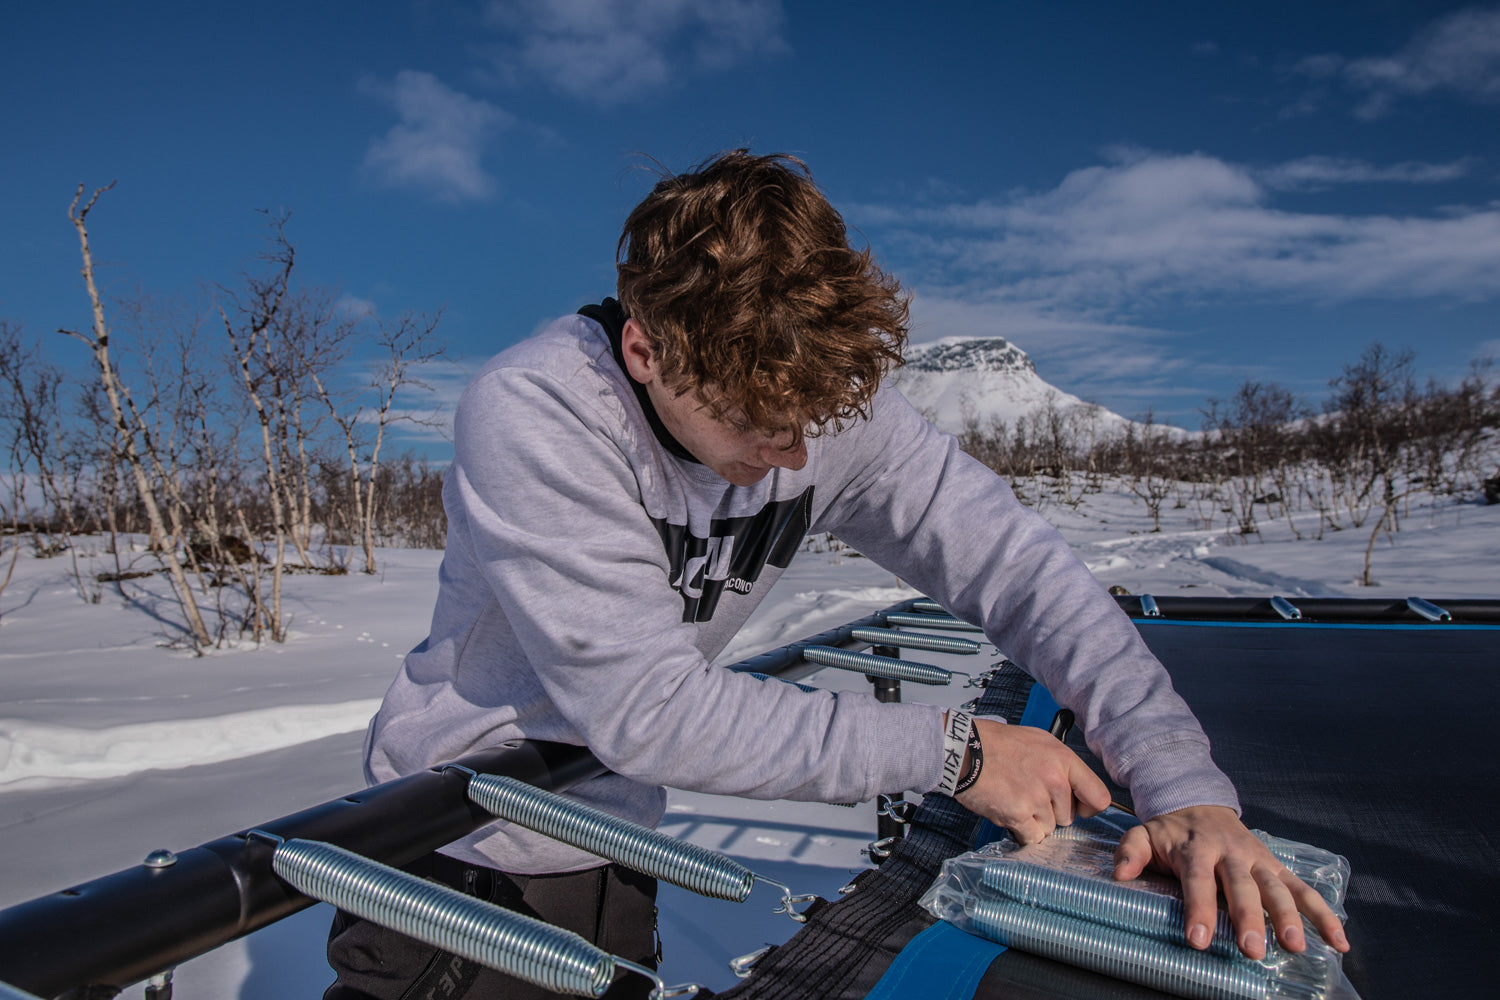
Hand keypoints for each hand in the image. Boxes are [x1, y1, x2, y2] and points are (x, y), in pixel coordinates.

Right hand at [954, 718, 1111, 843]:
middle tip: (1029, 795)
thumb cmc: (997, 744)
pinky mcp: (1018, 814)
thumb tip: (1075, 788)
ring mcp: (1037, 798)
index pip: (1099, 797)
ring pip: (1049, 828)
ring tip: (1014, 799)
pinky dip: (1021, 831)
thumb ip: (1061, 765)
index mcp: (1063, 759)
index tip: (1078, 807)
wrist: (963, 750)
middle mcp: (1055, 779)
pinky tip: (1008, 811)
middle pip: (1068, 817)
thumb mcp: (1039, 741)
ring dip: (1033, 822)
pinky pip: (1032, 837)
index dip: (1088, 807)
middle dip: (1051, 813)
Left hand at [1112, 805, 1350, 958]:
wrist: (1199, 801)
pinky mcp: (1278, 867)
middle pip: (1242, 886)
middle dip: (1248, 917)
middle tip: (1252, 948)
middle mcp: (1232, 853)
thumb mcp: (1143, 833)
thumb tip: (1119, 874)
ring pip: (1277, 887)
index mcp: (1196, 848)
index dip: (1197, 908)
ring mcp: (1259, 860)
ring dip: (1289, 916)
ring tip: (1294, 945)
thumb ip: (1131, 852)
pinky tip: (1338, 941)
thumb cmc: (1171, 830)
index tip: (1197, 938)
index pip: (1197, 880)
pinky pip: (1304, 890)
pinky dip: (1324, 914)